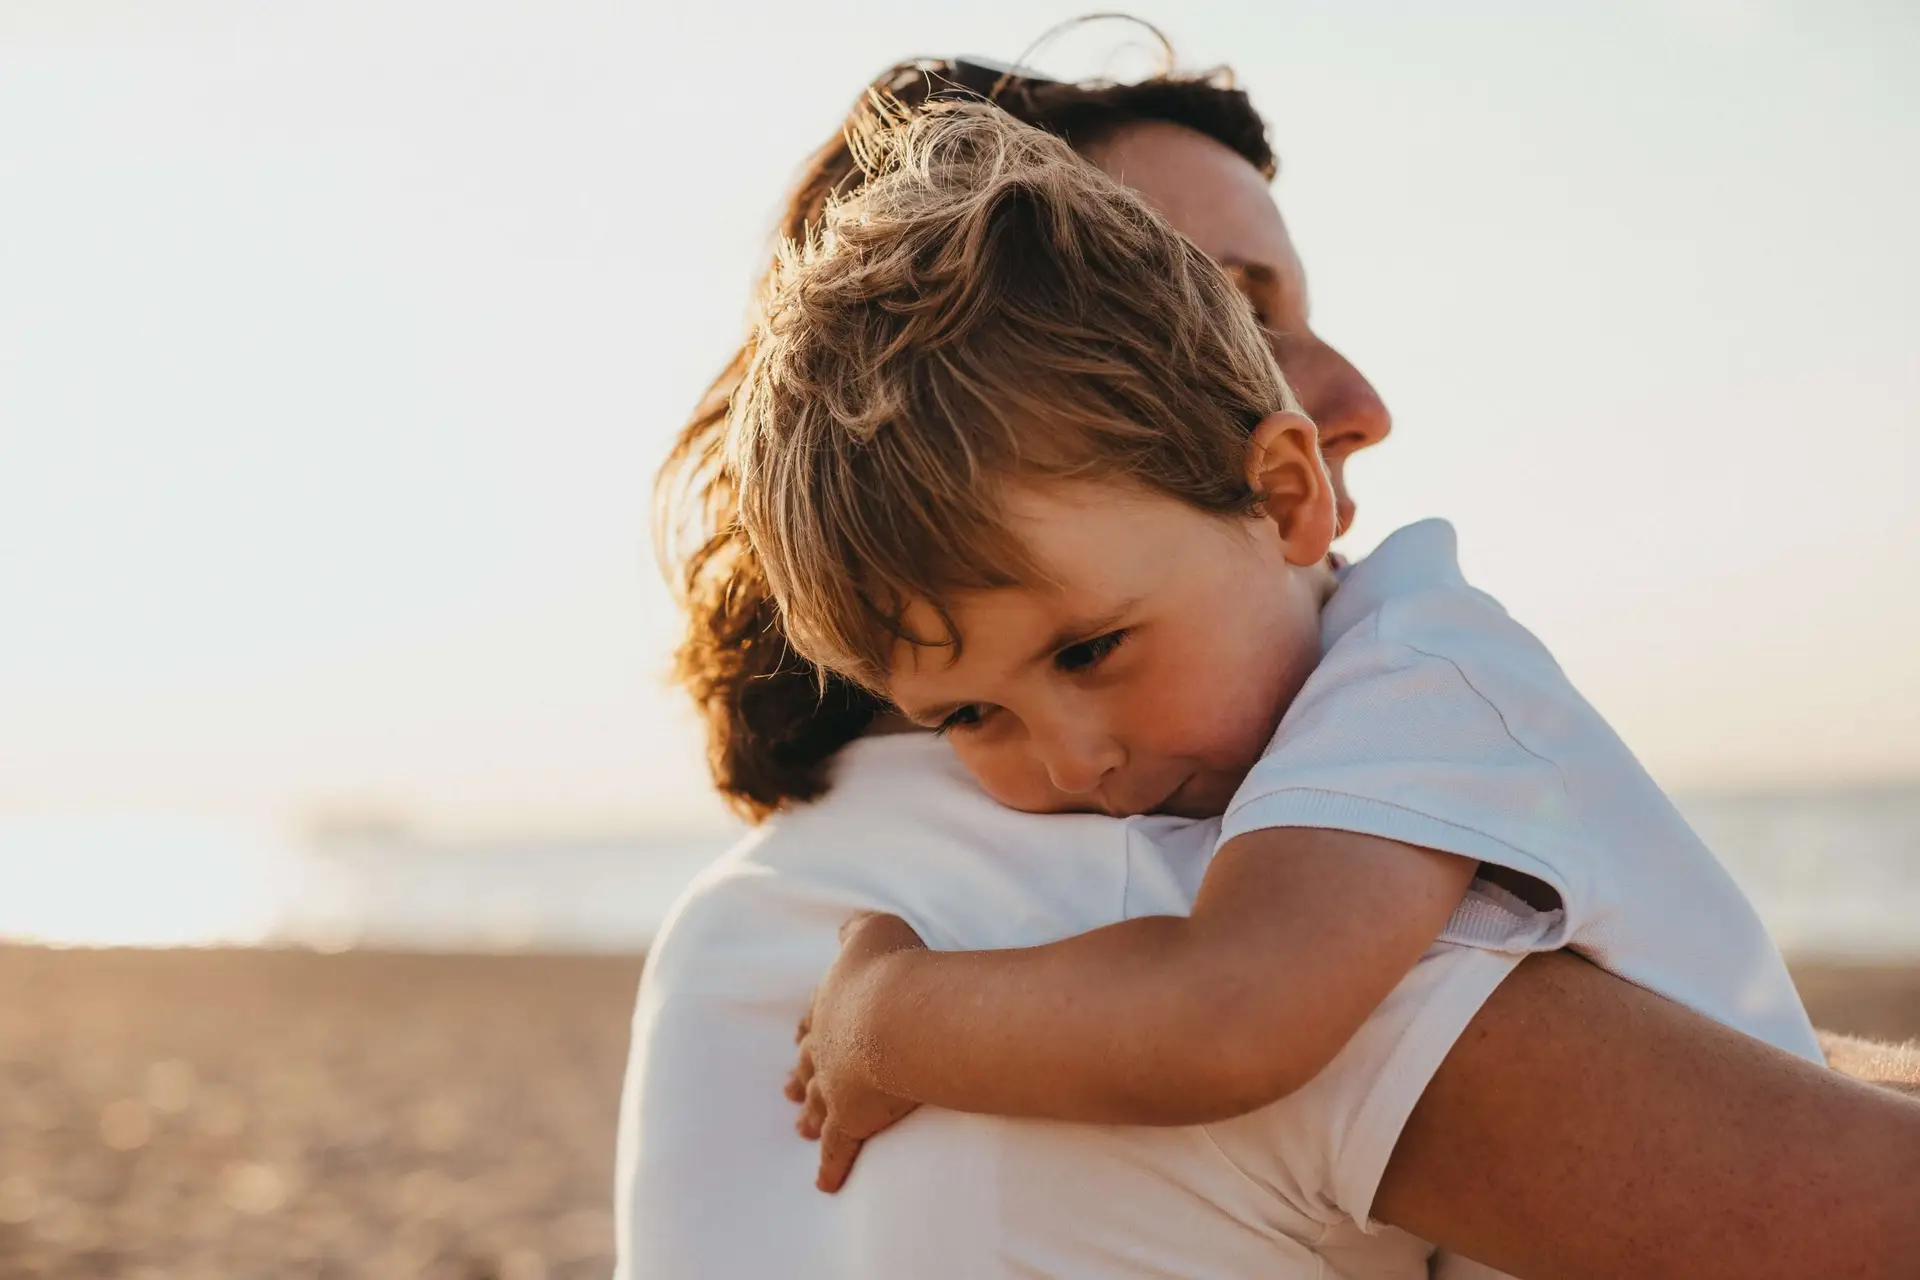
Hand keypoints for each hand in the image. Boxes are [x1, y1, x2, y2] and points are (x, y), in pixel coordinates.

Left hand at [784, 911, 927, 1190]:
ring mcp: (834, 1085)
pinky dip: (830, 1166)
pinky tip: (825, 1184)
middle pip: (807, 1063)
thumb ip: (857, 928)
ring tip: (800, 1127)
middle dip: (799, 1075)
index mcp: (830, 1003)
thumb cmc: (893, 968)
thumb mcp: (874, 930)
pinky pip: (837, 1149)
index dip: (810, 1026)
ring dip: (808, 1115)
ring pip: (815, 1105)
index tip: (801, 1035)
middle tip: (788, 1089)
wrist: (898, 1014)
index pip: (815, 1016)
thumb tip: (846, 927)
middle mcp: (825, 1045)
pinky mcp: (851, 1120)